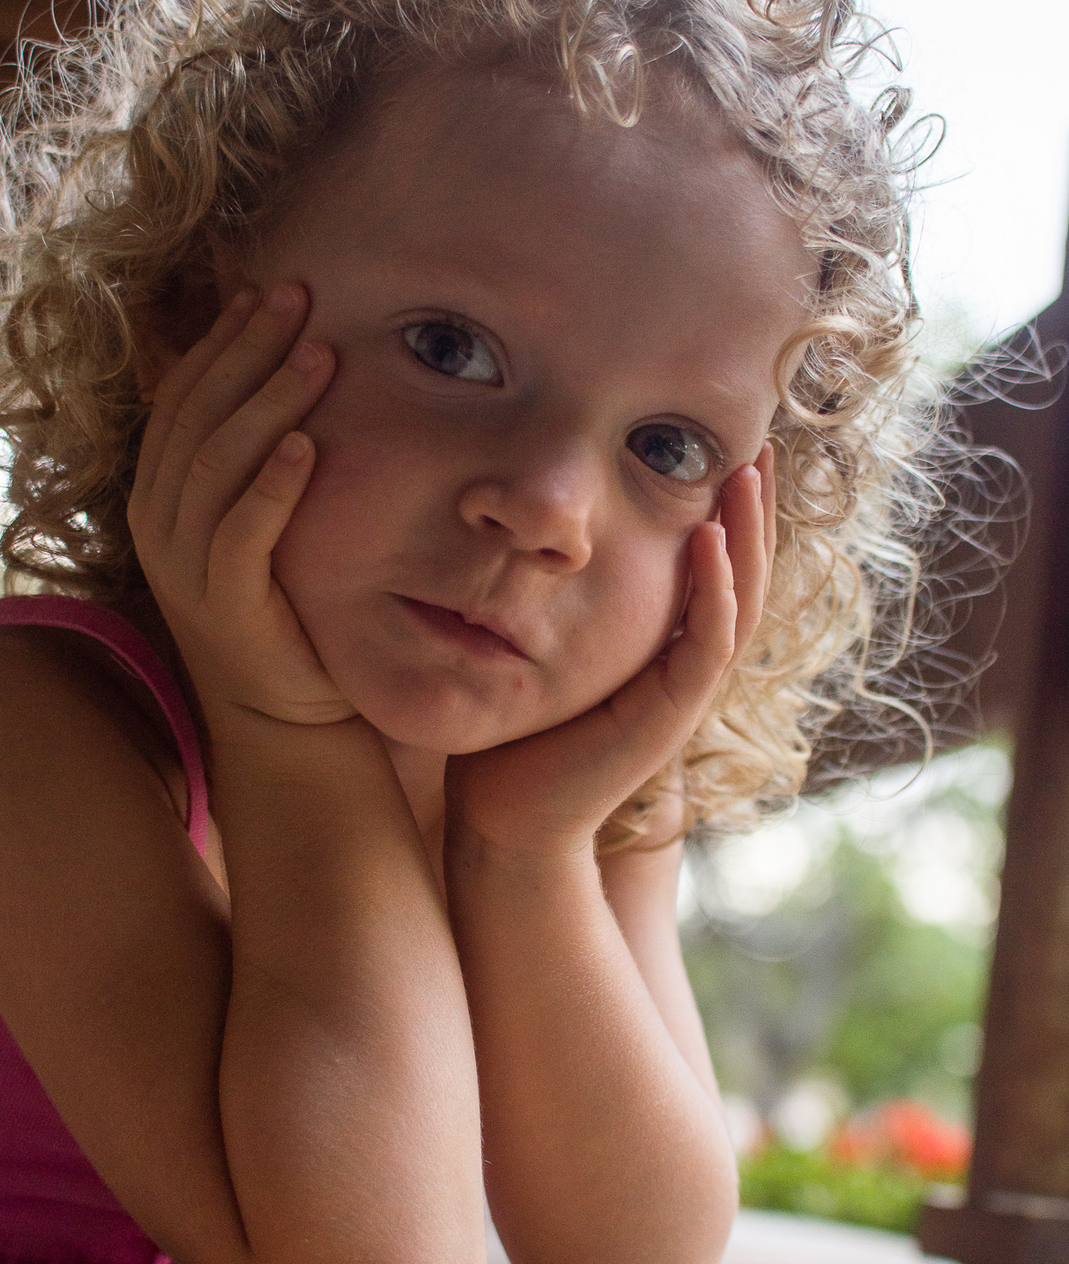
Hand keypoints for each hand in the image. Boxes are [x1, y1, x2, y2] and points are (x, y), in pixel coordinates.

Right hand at [128, 286, 356, 728]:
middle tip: (300, 299)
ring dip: (270, 401)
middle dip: (249, 350)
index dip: (221, 340)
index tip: (267, 292)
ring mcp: (183, 564)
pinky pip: (242, 532)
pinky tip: (309, 446)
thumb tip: (291, 370)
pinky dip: (273, 485)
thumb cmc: (283, 603)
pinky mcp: (223, 603)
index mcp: (160, 493)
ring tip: (320, 356)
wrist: (284, 712)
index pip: (181, 397)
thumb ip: (256, 458)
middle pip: (198, 415)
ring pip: (217, 463)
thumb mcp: (258, 520)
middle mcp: (160, 522)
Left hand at [444, 446, 775, 859]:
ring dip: (747, 536)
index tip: (723, 449)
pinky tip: (710, 540)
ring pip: (740, 602)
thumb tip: (521, 532)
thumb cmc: (512, 737)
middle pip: (742, 575)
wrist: (505, 820)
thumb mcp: (536, 649)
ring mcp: (683, 694)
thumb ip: (549, 599)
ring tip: (745, 473)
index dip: (725, 512)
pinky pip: (707, 644)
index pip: (712, 569)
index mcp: (660, 649)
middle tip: (757, 443)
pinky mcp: (670, 717)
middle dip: (751, 509)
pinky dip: (716, 591)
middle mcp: (683, 667)